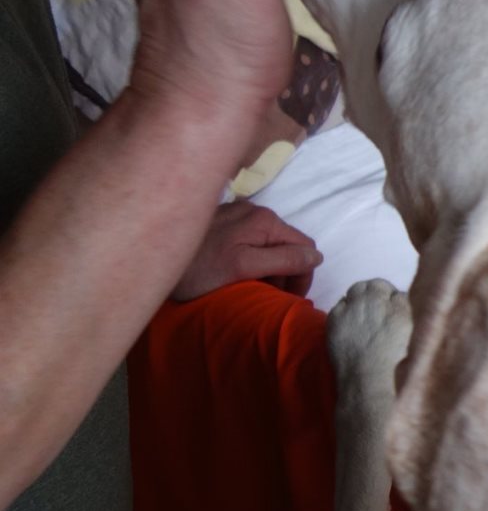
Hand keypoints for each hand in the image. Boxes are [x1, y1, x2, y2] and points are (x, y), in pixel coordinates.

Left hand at [171, 201, 323, 300]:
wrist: (148, 260)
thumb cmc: (197, 269)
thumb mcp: (244, 268)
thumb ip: (283, 260)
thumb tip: (316, 257)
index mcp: (265, 220)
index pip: (305, 247)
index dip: (303, 276)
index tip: (289, 300)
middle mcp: (254, 210)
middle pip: (287, 244)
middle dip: (286, 272)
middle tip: (271, 298)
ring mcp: (236, 214)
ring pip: (268, 244)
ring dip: (269, 268)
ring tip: (254, 290)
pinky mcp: (220, 222)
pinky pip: (250, 241)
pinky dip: (252, 260)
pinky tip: (237, 276)